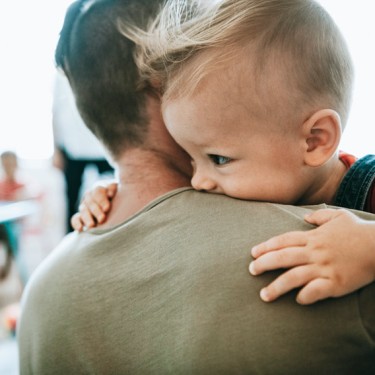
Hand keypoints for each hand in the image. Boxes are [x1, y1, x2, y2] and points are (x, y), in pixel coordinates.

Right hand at [71, 181, 117, 231]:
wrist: (117, 205)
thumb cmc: (120, 197)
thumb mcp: (119, 190)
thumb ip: (114, 189)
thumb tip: (110, 194)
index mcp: (99, 188)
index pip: (98, 191)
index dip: (101, 200)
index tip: (107, 208)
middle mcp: (90, 196)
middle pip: (90, 202)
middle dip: (96, 211)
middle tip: (102, 219)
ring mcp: (84, 206)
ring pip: (83, 210)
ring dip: (87, 218)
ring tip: (92, 225)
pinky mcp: (81, 216)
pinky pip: (75, 219)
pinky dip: (76, 223)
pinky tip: (80, 229)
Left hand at [249, 208, 374, 304]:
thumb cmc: (359, 231)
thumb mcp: (339, 216)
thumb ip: (319, 216)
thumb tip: (305, 217)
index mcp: (313, 237)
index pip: (283, 241)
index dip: (266, 246)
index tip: (253, 253)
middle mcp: (315, 252)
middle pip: (283, 257)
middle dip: (264, 264)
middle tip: (251, 271)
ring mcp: (325, 267)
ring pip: (294, 277)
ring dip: (276, 286)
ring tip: (263, 295)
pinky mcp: (337, 283)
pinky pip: (316, 291)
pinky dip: (305, 296)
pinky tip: (297, 300)